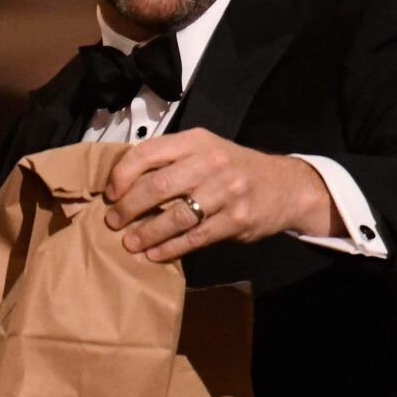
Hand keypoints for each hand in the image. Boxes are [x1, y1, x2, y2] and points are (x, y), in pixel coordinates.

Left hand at [102, 129, 340, 261]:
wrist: (285, 186)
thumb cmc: (234, 168)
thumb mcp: (206, 150)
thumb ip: (171, 159)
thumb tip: (123, 180)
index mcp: (196, 141)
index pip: (148, 152)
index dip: (123, 174)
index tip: (110, 193)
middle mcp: (212, 162)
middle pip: (158, 186)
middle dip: (129, 207)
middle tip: (113, 221)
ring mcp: (227, 192)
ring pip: (175, 216)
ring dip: (147, 233)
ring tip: (130, 243)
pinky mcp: (236, 220)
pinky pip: (195, 238)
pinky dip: (170, 248)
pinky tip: (154, 254)